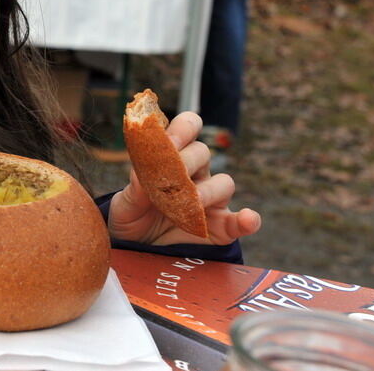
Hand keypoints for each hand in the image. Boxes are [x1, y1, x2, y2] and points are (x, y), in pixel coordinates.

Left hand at [108, 112, 260, 245]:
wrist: (135, 245)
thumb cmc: (130, 216)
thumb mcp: (125, 203)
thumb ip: (134, 190)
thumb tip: (141, 174)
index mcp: (172, 157)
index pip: (186, 129)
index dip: (182, 129)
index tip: (167, 141)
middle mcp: (195, 173)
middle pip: (203, 153)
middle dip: (188, 161)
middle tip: (173, 176)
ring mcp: (210, 199)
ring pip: (224, 183)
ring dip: (209, 191)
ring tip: (193, 203)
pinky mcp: (220, 227)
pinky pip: (240, 222)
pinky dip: (248, 220)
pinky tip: (248, 219)